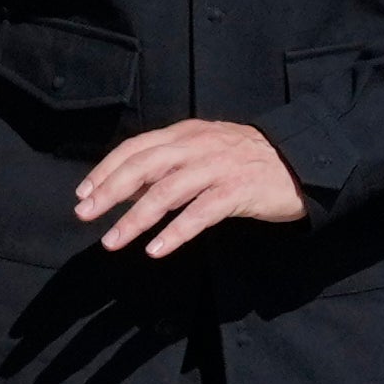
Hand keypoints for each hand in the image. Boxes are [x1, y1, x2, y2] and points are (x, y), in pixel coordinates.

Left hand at [75, 120, 306, 256]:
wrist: (301, 162)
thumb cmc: (249, 160)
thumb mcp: (207, 149)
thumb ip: (172, 161)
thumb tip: (130, 184)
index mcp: (188, 133)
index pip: (137, 147)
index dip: (107, 168)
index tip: (83, 192)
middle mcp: (199, 146)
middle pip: (145, 165)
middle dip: (110, 191)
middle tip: (85, 214)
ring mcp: (218, 167)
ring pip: (167, 191)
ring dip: (135, 217)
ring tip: (113, 240)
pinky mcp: (237, 191)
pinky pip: (200, 213)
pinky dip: (176, 232)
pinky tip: (157, 249)